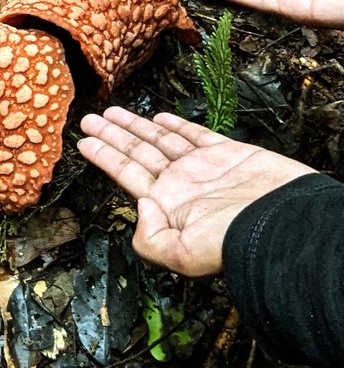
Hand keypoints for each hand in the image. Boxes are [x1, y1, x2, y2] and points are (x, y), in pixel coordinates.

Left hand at [78, 107, 310, 275]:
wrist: (285, 224)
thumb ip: (149, 237)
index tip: (83, 143)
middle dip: (112, 137)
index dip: (104, 158)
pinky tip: (158, 116)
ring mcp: (204, 167)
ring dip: (135, 126)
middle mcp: (181, 184)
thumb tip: (138, 205)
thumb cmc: (237, 243)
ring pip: (160, 140)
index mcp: (167, 205)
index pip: (126, 175)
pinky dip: (177, 124)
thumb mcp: (181, 255)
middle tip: (88, 119)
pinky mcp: (229, 152)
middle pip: (137, 154)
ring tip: (111, 112)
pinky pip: (196, 134)